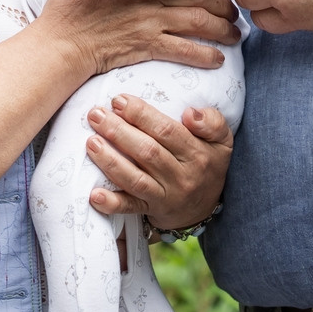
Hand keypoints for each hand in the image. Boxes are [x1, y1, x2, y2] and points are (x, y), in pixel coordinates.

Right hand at [32, 0, 238, 77]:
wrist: (61, 43)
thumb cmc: (67, 8)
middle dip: (224, 5)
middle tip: (234, 10)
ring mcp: (151, 23)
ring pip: (199, 23)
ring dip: (222, 29)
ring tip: (235, 34)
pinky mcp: (147, 47)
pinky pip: (185, 50)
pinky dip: (205, 55)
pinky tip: (218, 60)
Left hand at [85, 97, 231, 229]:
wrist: (205, 206)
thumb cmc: (207, 162)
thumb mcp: (221, 139)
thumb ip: (212, 122)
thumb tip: (191, 113)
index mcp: (197, 154)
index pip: (167, 131)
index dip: (141, 115)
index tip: (119, 100)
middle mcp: (181, 176)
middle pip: (147, 152)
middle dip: (118, 132)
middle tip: (95, 114)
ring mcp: (165, 196)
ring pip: (135, 179)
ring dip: (110, 161)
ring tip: (91, 142)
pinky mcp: (151, 211)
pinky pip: (131, 208)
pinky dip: (112, 203)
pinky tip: (94, 195)